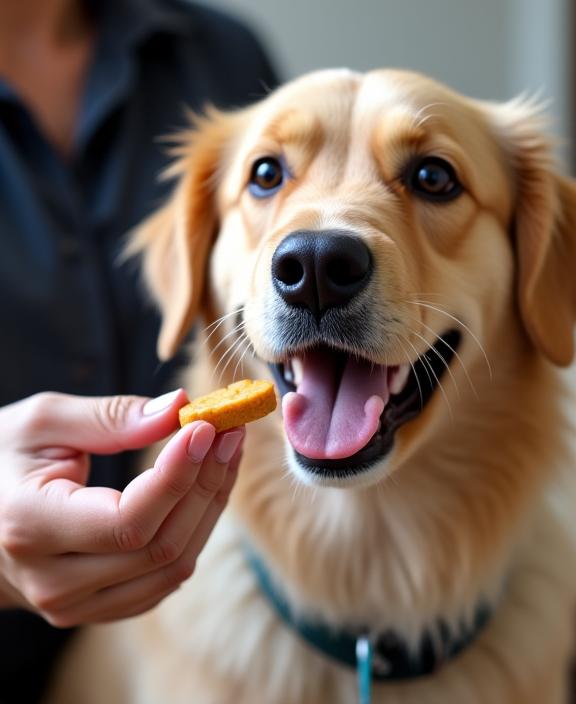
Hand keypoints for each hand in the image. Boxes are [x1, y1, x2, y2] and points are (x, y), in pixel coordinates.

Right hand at [0, 390, 243, 625]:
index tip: (206, 427)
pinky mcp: (98, 606)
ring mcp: (75, 604)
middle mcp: (52, 581)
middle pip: (160, 545)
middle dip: (206, 482)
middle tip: (228, 430)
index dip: (178, 474)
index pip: (129, 519)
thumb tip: (180, 407)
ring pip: (172, 566)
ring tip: (225, 453)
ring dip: (210, 506)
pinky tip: (204, 487)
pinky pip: (164, 577)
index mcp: (29, 528)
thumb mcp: (42, 421)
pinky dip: (194, 530)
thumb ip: (111, 417)